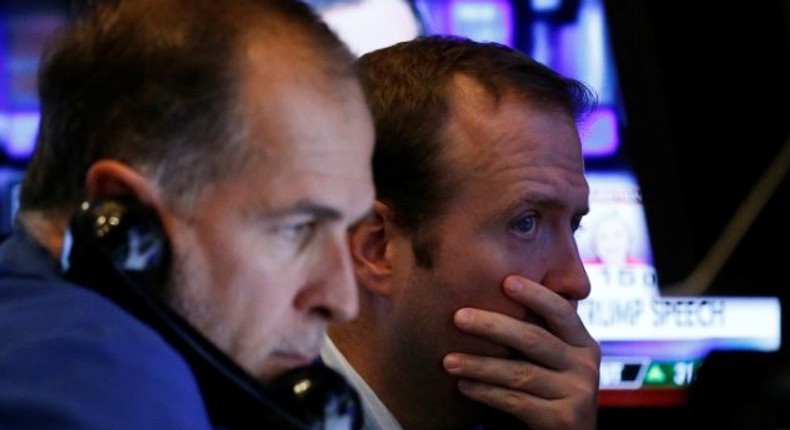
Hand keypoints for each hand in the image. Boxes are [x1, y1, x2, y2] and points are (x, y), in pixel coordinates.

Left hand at [443, 275, 600, 429]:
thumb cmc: (547, 392)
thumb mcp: (549, 361)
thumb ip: (532, 334)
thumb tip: (484, 295)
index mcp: (581, 343)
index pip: (560, 311)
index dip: (535, 294)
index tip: (505, 281)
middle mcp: (585, 365)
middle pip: (533, 339)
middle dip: (492, 325)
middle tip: (458, 317)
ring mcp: (577, 392)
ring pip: (519, 372)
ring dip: (479, 365)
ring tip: (448, 361)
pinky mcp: (565, 419)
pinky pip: (515, 401)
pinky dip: (486, 392)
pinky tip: (463, 386)